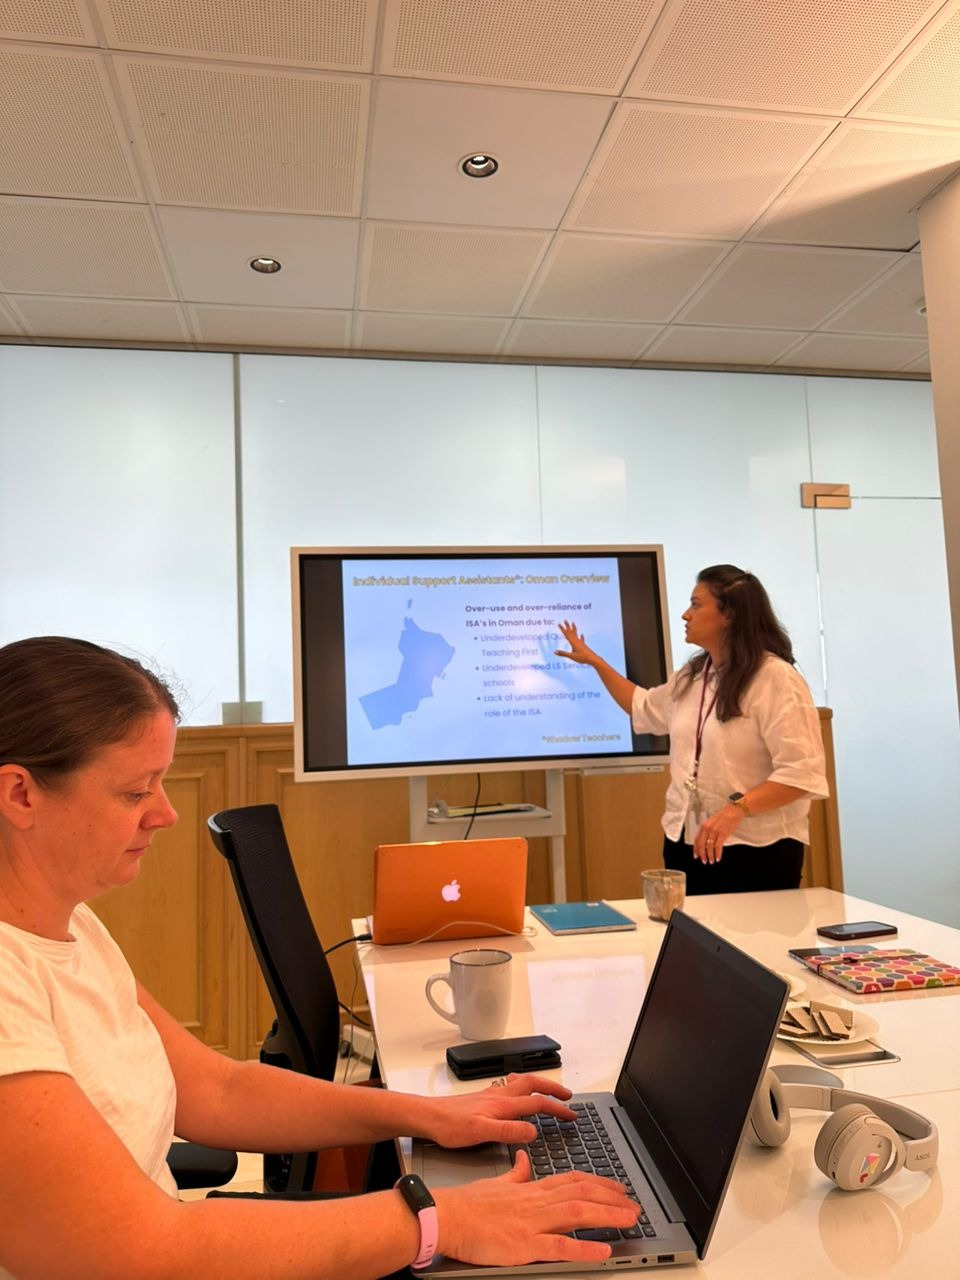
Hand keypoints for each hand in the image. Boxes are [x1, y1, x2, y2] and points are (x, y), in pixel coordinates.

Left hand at [423, 1073, 576, 1147]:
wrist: (427, 1117)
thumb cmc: (449, 1126)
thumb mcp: (480, 1133)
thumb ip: (508, 1131)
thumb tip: (533, 1130)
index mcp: (502, 1105)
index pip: (537, 1102)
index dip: (557, 1108)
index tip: (571, 1115)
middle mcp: (498, 1096)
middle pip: (532, 1084)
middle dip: (553, 1088)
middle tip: (568, 1096)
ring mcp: (490, 1095)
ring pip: (521, 1083)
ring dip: (539, 1085)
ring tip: (549, 1090)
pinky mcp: (482, 1099)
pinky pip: (509, 1087)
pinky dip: (522, 1087)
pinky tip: (517, 1093)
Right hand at [435, 1149, 639, 1265]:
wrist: (446, 1215)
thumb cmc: (469, 1203)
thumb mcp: (497, 1181)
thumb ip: (515, 1173)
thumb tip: (523, 1160)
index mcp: (532, 1187)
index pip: (573, 1180)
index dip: (599, 1183)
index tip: (617, 1187)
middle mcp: (537, 1201)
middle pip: (582, 1194)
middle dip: (612, 1199)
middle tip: (634, 1204)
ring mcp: (532, 1222)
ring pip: (577, 1214)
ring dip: (607, 1216)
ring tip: (629, 1220)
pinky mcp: (524, 1244)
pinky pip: (559, 1246)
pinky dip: (583, 1248)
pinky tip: (602, 1250)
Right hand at [554, 621, 595, 665]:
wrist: (592, 659)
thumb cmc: (582, 658)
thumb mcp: (571, 656)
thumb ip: (563, 654)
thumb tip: (554, 652)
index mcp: (573, 642)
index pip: (566, 634)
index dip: (562, 629)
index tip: (559, 624)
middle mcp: (577, 641)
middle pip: (571, 632)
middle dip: (568, 626)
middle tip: (565, 620)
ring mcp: (581, 642)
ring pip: (576, 634)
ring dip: (574, 628)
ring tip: (573, 623)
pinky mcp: (583, 645)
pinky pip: (581, 639)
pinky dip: (581, 636)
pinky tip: (582, 634)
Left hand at [693, 804, 742, 863]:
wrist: (733, 811)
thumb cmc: (724, 817)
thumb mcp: (712, 823)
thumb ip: (708, 832)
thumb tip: (706, 843)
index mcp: (704, 826)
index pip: (697, 840)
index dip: (696, 849)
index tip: (696, 855)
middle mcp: (707, 828)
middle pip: (701, 844)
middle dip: (702, 854)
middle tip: (704, 861)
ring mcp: (715, 831)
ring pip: (709, 847)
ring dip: (710, 856)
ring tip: (711, 861)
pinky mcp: (722, 833)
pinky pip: (718, 846)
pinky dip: (717, 854)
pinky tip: (718, 858)